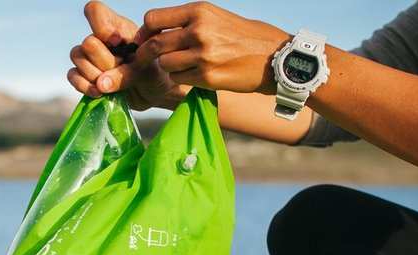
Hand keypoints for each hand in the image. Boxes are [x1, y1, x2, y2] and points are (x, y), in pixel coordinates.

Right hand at [67, 1, 188, 109]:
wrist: (154, 93)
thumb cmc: (154, 74)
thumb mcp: (148, 69)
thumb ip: (127, 72)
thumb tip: (100, 84)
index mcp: (117, 27)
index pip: (94, 10)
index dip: (100, 26)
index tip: (116, 43)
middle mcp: (100, 39)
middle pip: (87, 42)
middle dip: (105, 63)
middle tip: (121, 70)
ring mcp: (90, 57)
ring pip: (77, 57)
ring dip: (95, 75)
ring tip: (113, 85)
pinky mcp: (85, 76)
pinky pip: (72, 75)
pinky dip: (84, 86)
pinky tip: (99, 93)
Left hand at [134, 2, 289, 94]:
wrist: (274, 57)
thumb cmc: (243, 36)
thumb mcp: (216, 17)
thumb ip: (187, 22)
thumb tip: (154, 31)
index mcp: (199, 11)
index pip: (153, 19)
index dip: (144, 33)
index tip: (144, 40)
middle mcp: (198, 31)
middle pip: (155, 45)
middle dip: (147, 55)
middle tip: (147, 61)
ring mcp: (202, 55)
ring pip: (165, 65)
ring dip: (169, 68)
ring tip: (183, 65)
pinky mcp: (207, 77)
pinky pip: (179, 79)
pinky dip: (182, 78)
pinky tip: (196, 74)